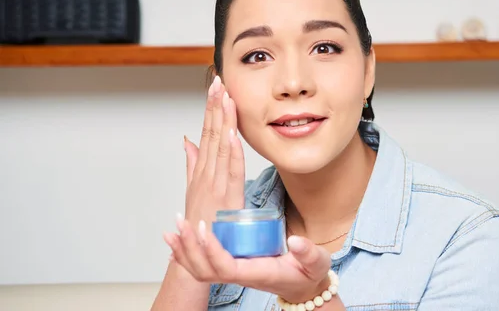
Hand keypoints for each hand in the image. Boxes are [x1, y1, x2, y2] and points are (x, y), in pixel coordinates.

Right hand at [166, 75, 244, 260]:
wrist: (195, 257)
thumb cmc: (197, 225)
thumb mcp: (194, 189)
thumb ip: (192, 164)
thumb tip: (188, 140)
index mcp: (201, 170)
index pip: (206, 133)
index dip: (210, 109)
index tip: (215, 87)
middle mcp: (205, 174)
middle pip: (211, 134)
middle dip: (215, 106)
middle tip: (219, 81)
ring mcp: (213, 185)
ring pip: (220, 146)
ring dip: (223, 121)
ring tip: (226, 97)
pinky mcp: (225, 198)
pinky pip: (230, 170)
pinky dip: (232, 151)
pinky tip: (234, 133)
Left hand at [166, 219, 332, 304]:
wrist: (304, 286)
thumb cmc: (308, 273)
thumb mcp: (315, 262)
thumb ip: (308, 253)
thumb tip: (296, 241)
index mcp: (257, 273)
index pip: (227, 267)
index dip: (212, 250)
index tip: (204, 228)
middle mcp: (241, 275)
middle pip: (206, 270)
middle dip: (190, 247)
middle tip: (182, 222)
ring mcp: (234, 272)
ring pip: (200, 270)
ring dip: (184, 250)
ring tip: (173, 228)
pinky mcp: (231, 266)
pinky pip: (203, 266)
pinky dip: (186, 254)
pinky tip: (176, 241)